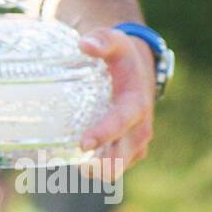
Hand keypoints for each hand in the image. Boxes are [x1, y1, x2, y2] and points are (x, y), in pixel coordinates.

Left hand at [77, 26, 155, 170]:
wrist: (137, 70)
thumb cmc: (121, 57)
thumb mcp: (115, 42)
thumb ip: (102, 40)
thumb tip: (84, 44)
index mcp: (136, 103)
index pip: (122, 122)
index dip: (104, 134)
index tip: (84, 143)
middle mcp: (139, 128)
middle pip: (122, 157)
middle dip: (102, 166)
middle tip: (78, 166)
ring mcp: (134, 142)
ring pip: (117, 167)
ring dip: (97, 170)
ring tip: (71, 166)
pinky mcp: (127, 150)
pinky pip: (112, 166)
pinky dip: (96, 168)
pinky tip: (72, 163)